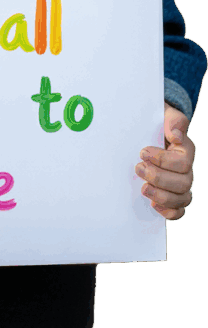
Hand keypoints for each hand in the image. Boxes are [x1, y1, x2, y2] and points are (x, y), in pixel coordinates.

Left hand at [135, 102, 194, 219]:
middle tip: (138, 168)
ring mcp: (182, 185)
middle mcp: (187, 170)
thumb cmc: (159, 125)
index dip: (163, 160)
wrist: (152, 132)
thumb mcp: (165, 115)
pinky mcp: (175, 197)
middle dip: (158, 177)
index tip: (143, 152)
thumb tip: (175, 134)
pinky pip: (179, 211)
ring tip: (143, 188)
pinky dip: (169, 211)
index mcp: (186, 150)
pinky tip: (154, 205)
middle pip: (182, 182)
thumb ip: (173, 121)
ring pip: (181, 198)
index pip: (183, 161)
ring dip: (161, 195)